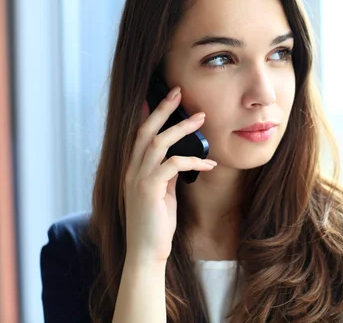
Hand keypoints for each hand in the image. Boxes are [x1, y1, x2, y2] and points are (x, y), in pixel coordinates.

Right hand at [123, 86, 215, 265]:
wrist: (147, 251)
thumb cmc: (156, 223)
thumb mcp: (162, 193)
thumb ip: (166, 174)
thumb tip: (179, 158)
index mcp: (133, 169)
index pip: (139, 134)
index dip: (149, 113)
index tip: (162, 95)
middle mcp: (131, 170)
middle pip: (145, 130)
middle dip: (162, 109)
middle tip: (178, 91)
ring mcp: (137, 178)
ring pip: (158, 142)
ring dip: (181, 128)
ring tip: (201, 118)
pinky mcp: (149, 188)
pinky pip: (173, 164)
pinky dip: (193, 159)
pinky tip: (209, 163)